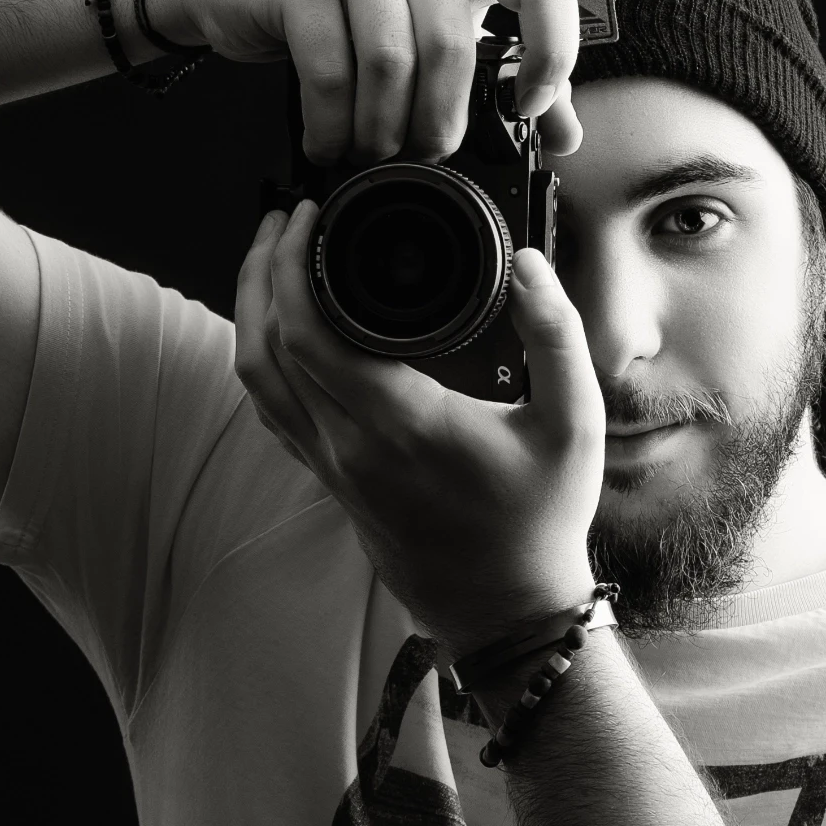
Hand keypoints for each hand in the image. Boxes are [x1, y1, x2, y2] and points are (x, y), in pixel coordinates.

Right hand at [148, 0, 585, 165]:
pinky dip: (331, 124)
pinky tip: (327, 142)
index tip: (528, 108)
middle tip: (419, 157)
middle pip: (453, 48)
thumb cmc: (343, 13)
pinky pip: (331, 68)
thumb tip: (566, 134)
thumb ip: (497, 76)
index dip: (553, 49)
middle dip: (438, 124)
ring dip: (380, 130)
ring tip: (367, 153)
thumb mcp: (427, 34)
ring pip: (391, 62)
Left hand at [233, 199, 604, 651]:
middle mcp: (350, 447)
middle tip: (281, 220)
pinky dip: (263, 359)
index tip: (307, 216)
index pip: (308, 334)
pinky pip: (273, 411)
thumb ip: (556, 335)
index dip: (288, 265)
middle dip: (260, 271)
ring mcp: (333, 468)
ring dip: (251, 313)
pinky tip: (285, 328)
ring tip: (270, 261)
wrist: (507, 609)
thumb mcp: (574, 423)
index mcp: (400, 425)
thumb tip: (529, 266)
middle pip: (263, 348)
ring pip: (255, 381)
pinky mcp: (332, 482)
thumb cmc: (541, 519)